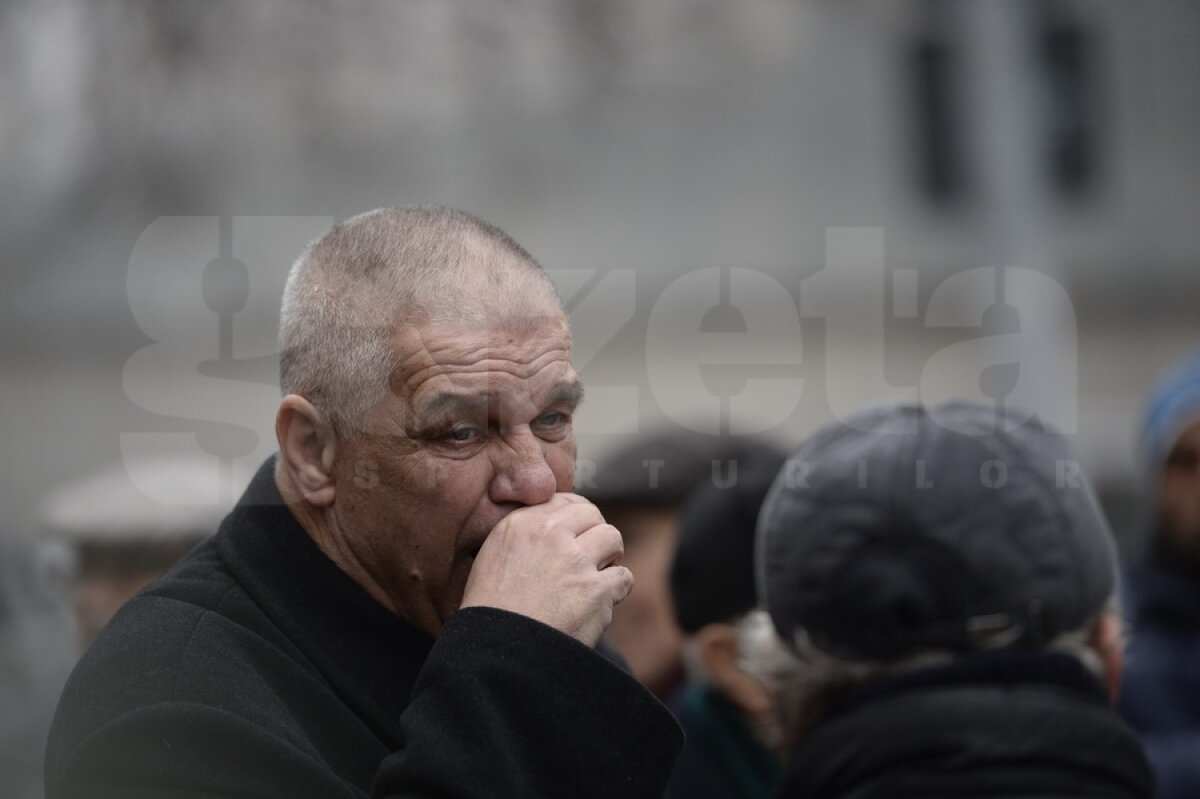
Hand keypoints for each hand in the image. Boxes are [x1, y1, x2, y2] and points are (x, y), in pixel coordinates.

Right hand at [460, 493, 632, 646]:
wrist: (494, 653)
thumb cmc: (491, 612)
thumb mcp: (492, 557)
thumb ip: (524, 535)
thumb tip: (558, 524)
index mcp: (520, 523)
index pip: (567, 501)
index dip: (579, 519)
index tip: (579, 536)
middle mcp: (549, 534)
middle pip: (593, 516)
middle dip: (595, 536)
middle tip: (588, 561)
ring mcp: (575, 561)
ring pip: (613, 538)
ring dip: (608, 559)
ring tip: (594, 580)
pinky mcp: (595, 590)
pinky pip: (624, 577)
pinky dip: (616, 591)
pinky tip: (598, 604)